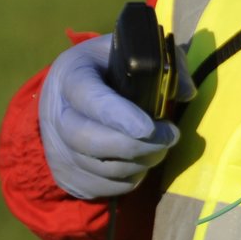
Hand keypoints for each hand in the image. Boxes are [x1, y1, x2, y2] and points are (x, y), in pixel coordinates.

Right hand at [39, 35, 191, 199]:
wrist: (69, 92)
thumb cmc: (108, 67)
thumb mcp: (132, 52)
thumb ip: (163, 64)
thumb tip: (186, 93)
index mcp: (72, 74)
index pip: (90, 98)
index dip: (119, 116)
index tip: (149, 128)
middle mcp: (54, 113)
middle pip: (88, 140)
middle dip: (136, 146)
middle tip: (170, 137)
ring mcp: (55, 147)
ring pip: (96, 168)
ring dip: (137, 164)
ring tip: (160, 149)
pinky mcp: (63, 173)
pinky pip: (97, 187)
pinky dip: (125, 180)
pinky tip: (140, 164)